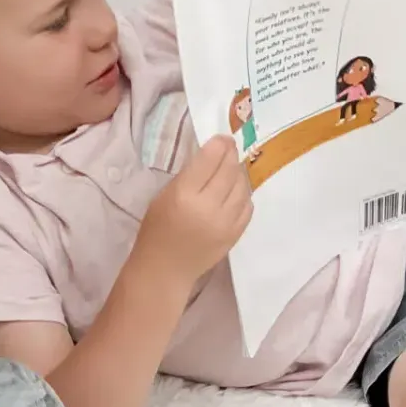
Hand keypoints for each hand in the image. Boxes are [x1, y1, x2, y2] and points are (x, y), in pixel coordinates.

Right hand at [135, 136, 252, 283]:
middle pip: (229, 171)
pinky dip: (244, 194)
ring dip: (240, 173)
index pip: (209, 160)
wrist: (166, 268)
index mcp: (184, 195)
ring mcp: (225, 223)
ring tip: (233, 168)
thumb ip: (189, 176)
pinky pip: (248, 206)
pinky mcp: (235, 234)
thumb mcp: (164, 196)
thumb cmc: (157, 230)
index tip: (223, 138)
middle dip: (232, 154)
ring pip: (242, 187)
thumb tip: (213, 154)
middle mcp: (208, 207)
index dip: (219, 145)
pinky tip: (237, 190)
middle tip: (231, 147)